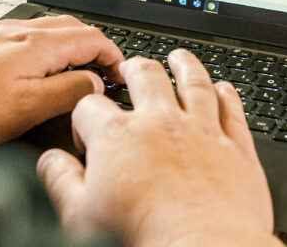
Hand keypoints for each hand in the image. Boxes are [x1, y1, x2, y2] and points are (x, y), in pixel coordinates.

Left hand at [0, 15, 123, 143]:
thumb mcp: (25, 107)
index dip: (114, 55)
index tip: (122, 74)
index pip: (92, 37)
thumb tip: (95, 82)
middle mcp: (17, 31)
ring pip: (49, 33)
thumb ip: (67, 91)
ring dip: (72, 47)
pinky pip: (26, 40)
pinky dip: (47, 52)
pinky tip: (39, 73)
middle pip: (72, 28)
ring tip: (79, 73)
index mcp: (35, 43)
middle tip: (107, 72)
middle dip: (96, 47)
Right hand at [36, 50, 282, 246]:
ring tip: (179, 58)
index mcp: (118, 136)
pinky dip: (227, 94)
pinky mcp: (236, 147)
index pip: (91, 106)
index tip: (87, 132)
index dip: (84, 116)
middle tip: (131, 67)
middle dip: (134, 68)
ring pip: (194, 82)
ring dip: (185, 66)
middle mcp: (161, 122)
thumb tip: (51, 163)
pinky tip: (224, 88)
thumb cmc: (143, 237)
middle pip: (146, 76)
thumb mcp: (79, 216)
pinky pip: (231, 109)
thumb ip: (61, 181)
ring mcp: (202, 131)